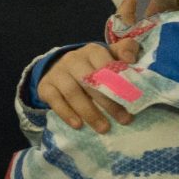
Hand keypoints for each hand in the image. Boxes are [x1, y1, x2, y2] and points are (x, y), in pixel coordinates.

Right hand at [40, 0, 143, 132]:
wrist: (61, 71)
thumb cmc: (93, 67)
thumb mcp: (109, 57)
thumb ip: (125, 51)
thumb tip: (132, 53)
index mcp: (92, 50)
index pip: (105, 62)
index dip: (118, 80)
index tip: (132, 97)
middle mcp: (73, 58)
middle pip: (90, 79)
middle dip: (108, 101)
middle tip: (124, 119)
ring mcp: (58, 72)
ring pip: (72, 91)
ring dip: (89, 112)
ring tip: (103, 128)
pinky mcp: (46, 86)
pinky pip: (54, 100)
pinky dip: (66, 113)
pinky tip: (78, 125)